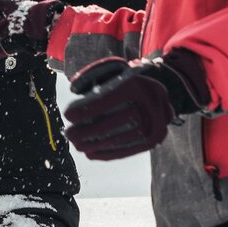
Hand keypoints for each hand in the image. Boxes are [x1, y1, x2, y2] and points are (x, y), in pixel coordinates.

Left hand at [63, 51, 209, 160]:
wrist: (159, 90)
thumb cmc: (126, 82)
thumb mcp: (113, 72)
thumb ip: (93, 77)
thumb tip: (75, 90)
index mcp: (137, 84)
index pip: (106, 100)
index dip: (85, 109)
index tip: (68, 116)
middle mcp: (150, 103)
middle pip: (114, 122)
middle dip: (88, 131)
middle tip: (70, 134)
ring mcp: (156, 122)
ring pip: (122, 138)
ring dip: (96, 145)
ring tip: (78, 145)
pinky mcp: (155, 138)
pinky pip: (129, 149)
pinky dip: (108, 153)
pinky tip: (92, 153)